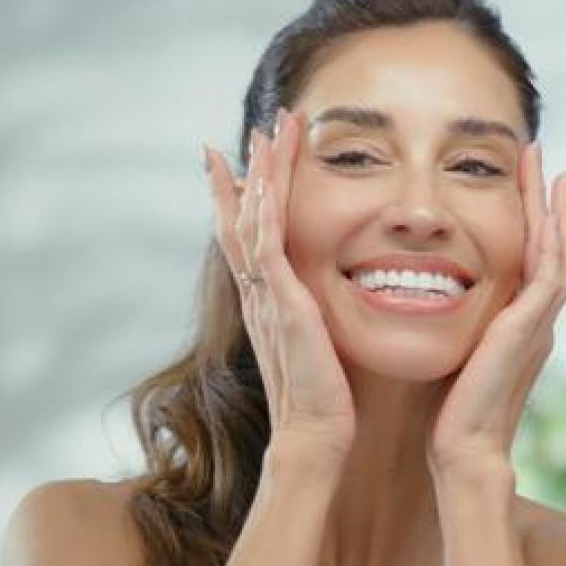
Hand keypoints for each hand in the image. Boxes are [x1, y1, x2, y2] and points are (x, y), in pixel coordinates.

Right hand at [203, 109, 354, 455]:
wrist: (314, 435)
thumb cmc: (324, 400)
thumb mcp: (318, 346)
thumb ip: (315, 319)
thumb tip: (325, 304)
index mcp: (267, 301)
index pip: (248, 237)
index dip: (243, 197)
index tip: (240, 162)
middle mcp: (258, 293)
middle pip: (241, 218)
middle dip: (246, 171)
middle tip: (252, 130)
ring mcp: (266, 297)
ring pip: (252, 221)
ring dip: (259, 175)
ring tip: (264, 134)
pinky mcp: (282, 304)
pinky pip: (266, 246)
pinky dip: (262, 211)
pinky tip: (265, 182)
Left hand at [429, 143, 565, 481]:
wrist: (465, 448)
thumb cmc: (452, 412)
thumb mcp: (459, 355)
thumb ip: (463, 331)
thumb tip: (435, 308)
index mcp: (521, 326)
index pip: (538, 264)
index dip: (543, 227)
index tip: (542, 192)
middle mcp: (538, 322)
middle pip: (560, 252)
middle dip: (561, 209)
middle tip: (564, 170)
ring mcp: (539, 325)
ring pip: (563, 255)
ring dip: (563, 213)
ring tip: (563, 174)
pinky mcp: (530, 330)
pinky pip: (551, 275)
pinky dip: (555, 241)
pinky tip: (552, 214)